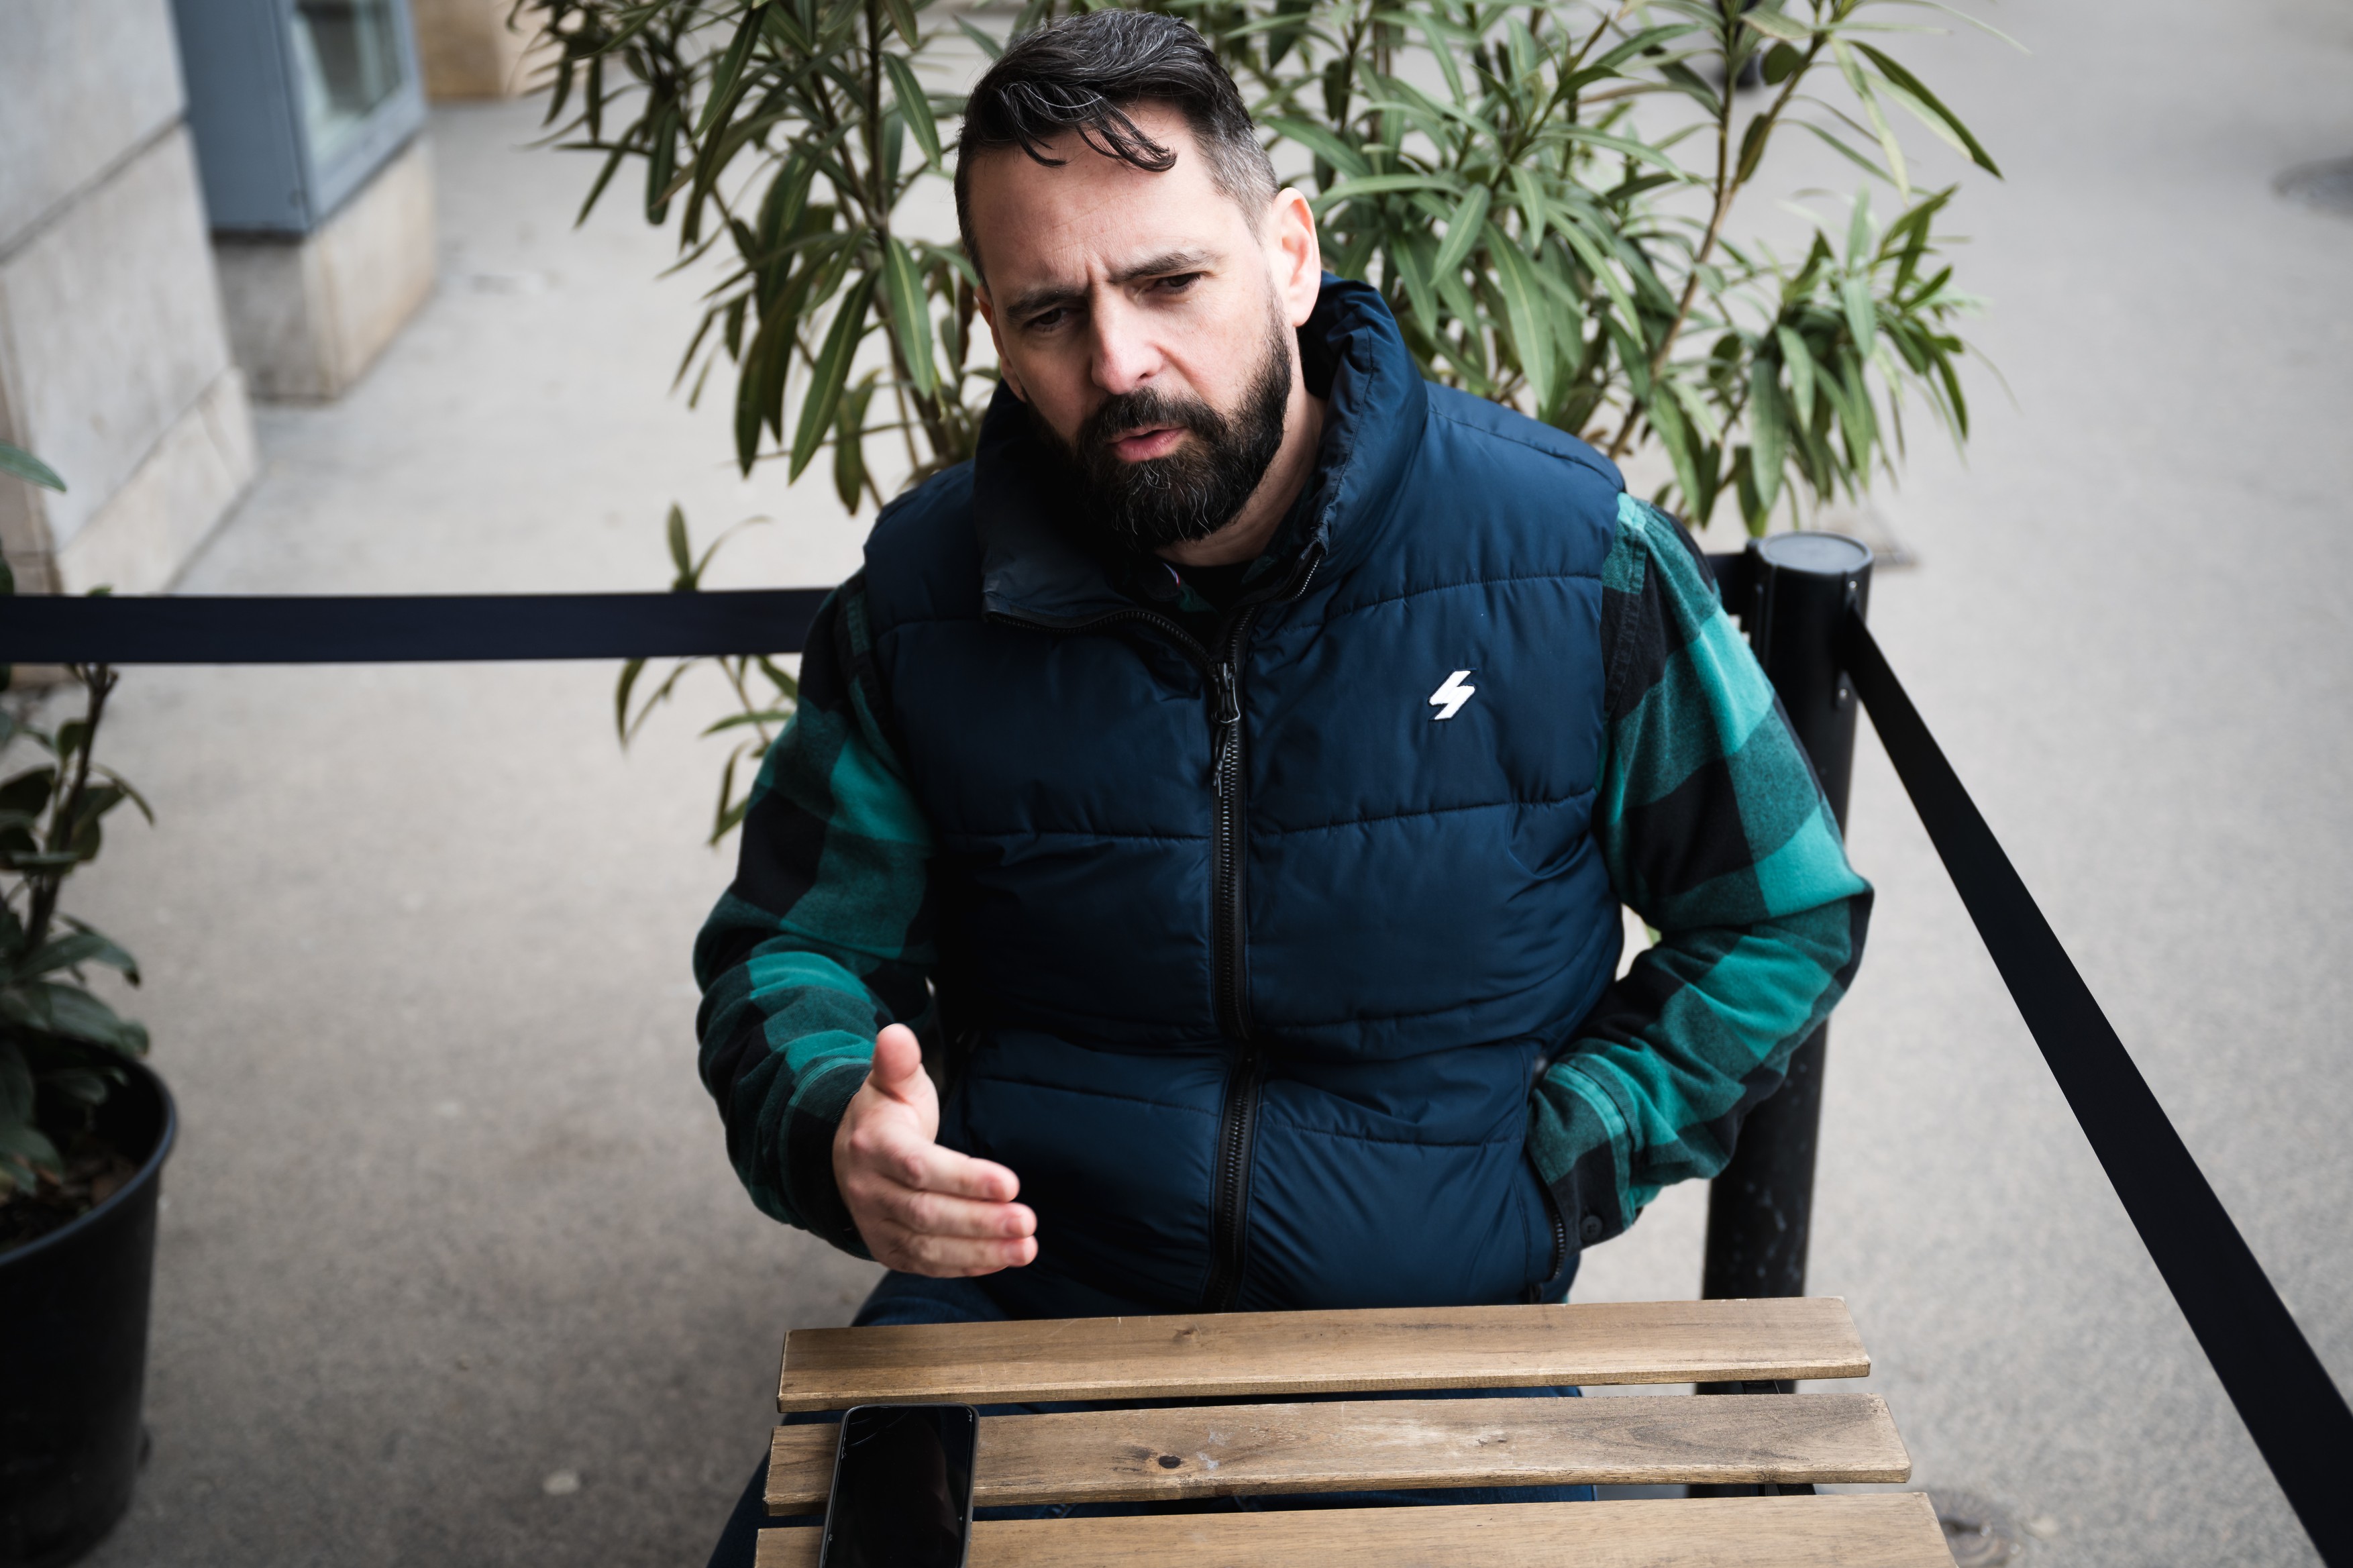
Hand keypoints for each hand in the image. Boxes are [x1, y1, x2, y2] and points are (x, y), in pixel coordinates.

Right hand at [833, 1024, 1037, 1275]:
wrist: (849, 1155)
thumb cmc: (885, 1115)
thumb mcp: (891, 1083)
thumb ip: (897, 1062)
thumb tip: (896, 1034)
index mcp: (874, 1147)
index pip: (920, 1167)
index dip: (965, 1178)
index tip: (1010, 1182)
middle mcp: (871, 1191)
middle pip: (928, 1213)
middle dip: (981, 1221)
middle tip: (1027, 1222)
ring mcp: (877, 1225)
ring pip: (929, 1247)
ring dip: (981, 1250)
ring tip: (1026, 1247)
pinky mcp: (889, 1249)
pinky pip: (928, 1264)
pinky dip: (966, 1265)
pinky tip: (1002, 1258)